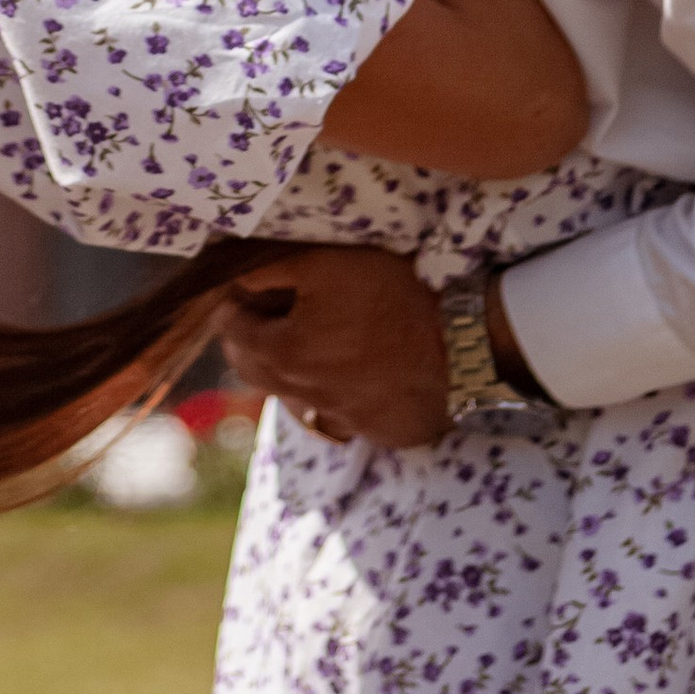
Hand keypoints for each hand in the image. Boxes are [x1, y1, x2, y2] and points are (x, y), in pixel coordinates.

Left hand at [218, 244, 449, 450]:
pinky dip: (331, 397)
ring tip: (297, 346)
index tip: (238, 291)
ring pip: (292, 400)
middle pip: (255, 372)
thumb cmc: (393, 296)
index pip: (234, 332)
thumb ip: (272, 268)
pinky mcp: (376, 430)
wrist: (462, 343)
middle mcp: (305, 396)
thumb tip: (236, 278)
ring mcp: (343, 419)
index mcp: (285, 354)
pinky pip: (338, 418)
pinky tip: (345, 375)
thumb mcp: (327, 263)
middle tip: (255, 318)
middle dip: (247, 343)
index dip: (232, 307)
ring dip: (286, 374)